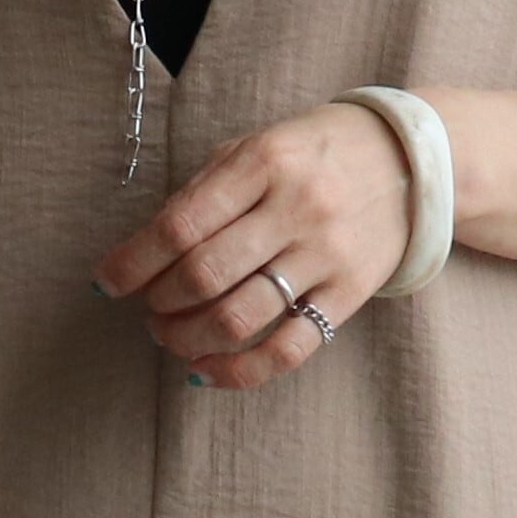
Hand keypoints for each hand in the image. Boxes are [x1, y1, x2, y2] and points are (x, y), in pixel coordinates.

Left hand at [92, 99, 414, 390]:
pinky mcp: (349, 294)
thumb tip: (142, 251)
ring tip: (171, 336)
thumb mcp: (256, 147)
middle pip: (204, 275)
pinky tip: (206, 370)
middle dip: (159, 302)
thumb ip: (203, 192)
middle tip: (148, 309)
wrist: (410, 161)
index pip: (181, 224)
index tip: (105, 283)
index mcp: (263, 161)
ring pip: (240, 318)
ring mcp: (326, 254)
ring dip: (187, 337)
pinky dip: (238, 370)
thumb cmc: (313, 154)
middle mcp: (296, 207)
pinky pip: (288, 349)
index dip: (133, 262)